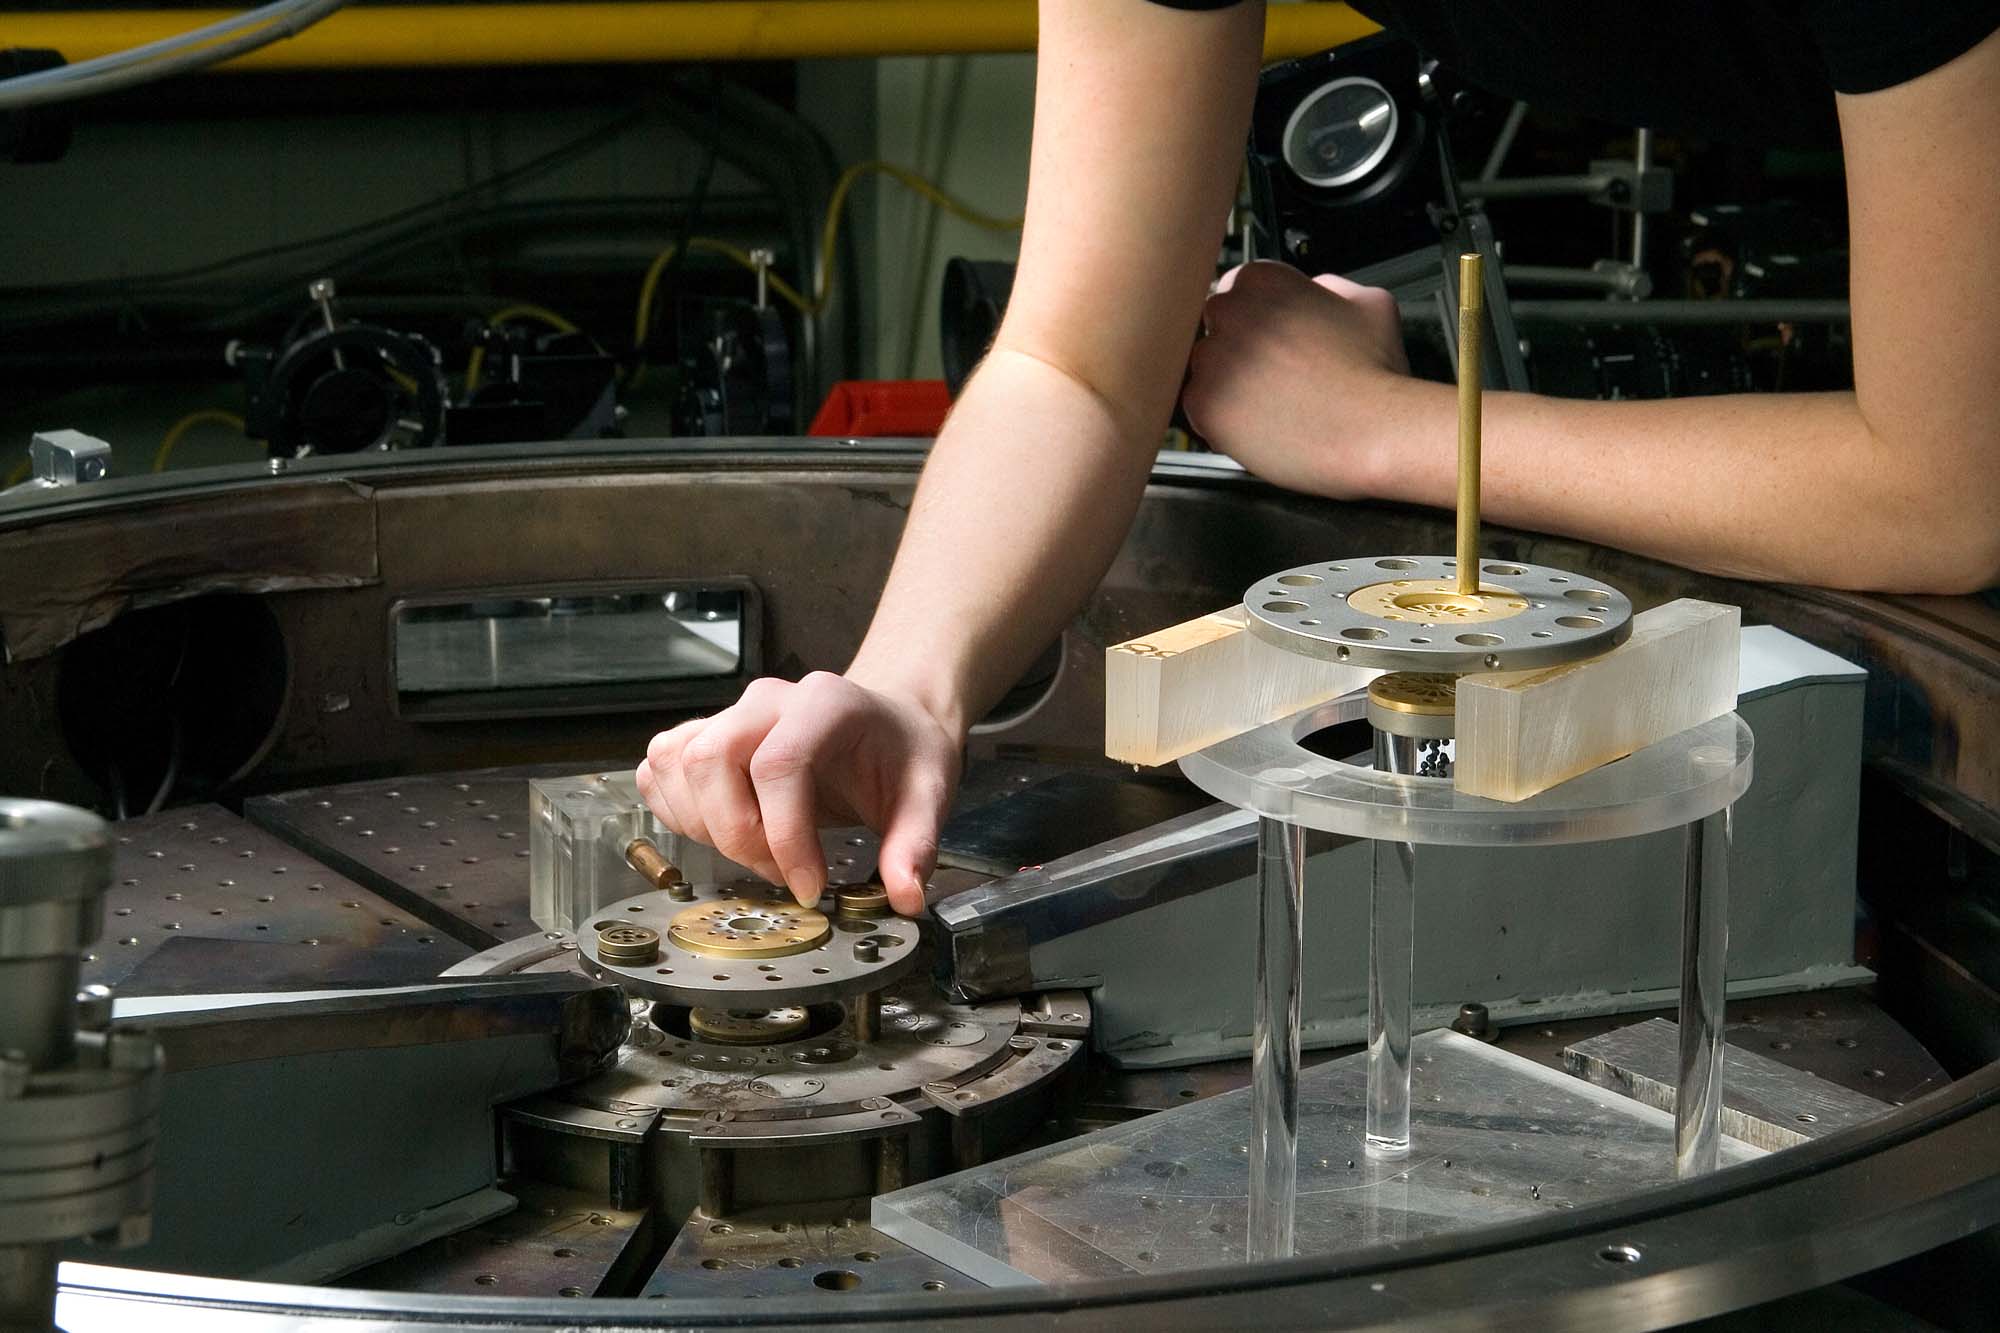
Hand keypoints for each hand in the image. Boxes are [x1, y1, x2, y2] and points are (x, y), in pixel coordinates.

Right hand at [635, 673, 960, 915]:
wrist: (886, 723)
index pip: (778, 766)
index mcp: (825, 703)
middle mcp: (768, 702)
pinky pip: (661, 768)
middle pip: (710, 759)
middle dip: (736, 833)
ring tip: (756, 852)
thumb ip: (915, 845)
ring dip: (704, 826)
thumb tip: (904, 896)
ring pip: (677, 764)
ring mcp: (731, 715)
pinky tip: (722, 830)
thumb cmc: (901, 751)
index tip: (808, 885)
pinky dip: (677, 811)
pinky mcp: (705, 734)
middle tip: (778, 871)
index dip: (784, 836)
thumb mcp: (929, 794)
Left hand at [1182, 261, 1415, 496]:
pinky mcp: (1201, 403)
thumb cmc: (1374, 373)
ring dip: (1226, 385)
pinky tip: (1257, 424)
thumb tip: (1312, 290)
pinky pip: (1198, 408)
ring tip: (1268, 404)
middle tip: (1271, 376)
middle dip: (1236, 350)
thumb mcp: (1370, 302)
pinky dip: (1221, 419)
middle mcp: (1230, 311)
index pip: (1235, 290)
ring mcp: (1211, 357)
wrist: (1371, 430)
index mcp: (1264, 280)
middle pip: (1214, 327)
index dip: (1253, 320)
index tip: (1270, 340)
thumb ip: (1329, 287)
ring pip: (1203, 368)